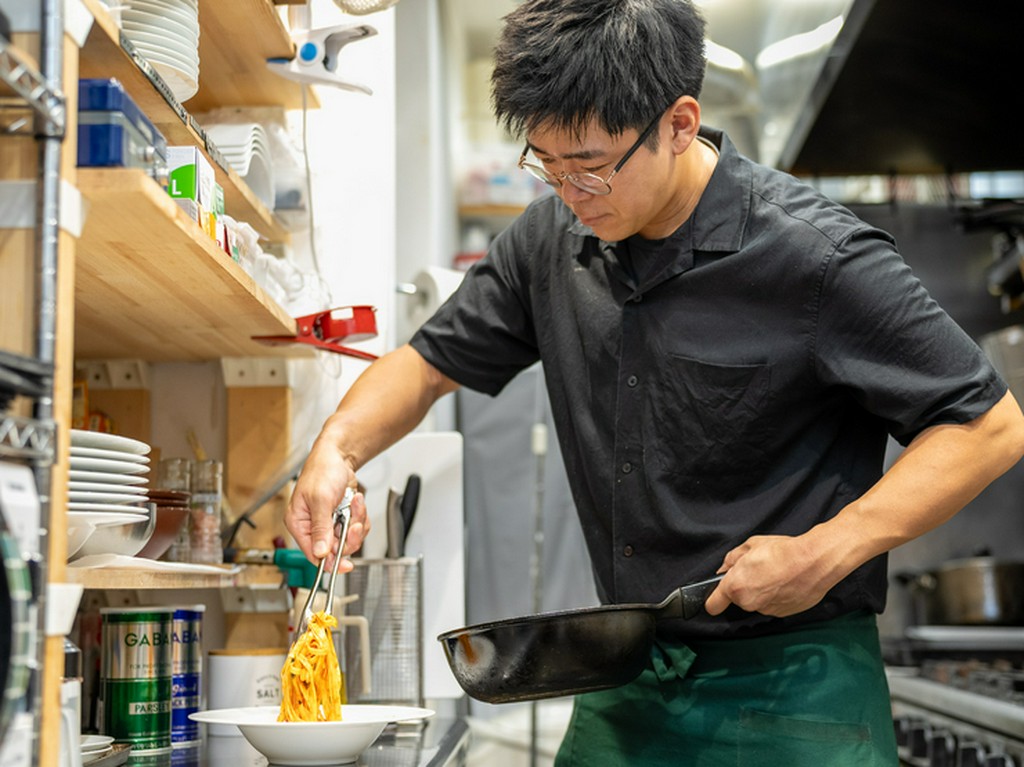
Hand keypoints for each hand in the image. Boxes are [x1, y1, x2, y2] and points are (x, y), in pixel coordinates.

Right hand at [286, 440, 369, 570]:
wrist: (338, 455)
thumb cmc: (322, 471)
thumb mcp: (320, 500)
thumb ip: (321, 528)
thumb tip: (320, 553)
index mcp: (299, 524)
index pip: (313, 554)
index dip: (330, 562)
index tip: (345, 566)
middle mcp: (312, 526)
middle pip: (335, 549)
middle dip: (348, 535)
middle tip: (353, 522)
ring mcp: (329, 523)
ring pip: (348, 539)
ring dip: (356, 522)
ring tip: (354, 503)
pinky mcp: (342, 517)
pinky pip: (356, 528)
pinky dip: (360, 516)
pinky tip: (356, 501)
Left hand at [703, 534, 840, 617]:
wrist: (814, 561)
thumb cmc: (783, 552)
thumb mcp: (750, 545)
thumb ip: (732, 559)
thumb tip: (725, 568)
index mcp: (736, 587)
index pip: (712, 605)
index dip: (712, 599)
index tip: (715, 595)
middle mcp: (749, 603)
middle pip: (738, 599)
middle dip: (743, 586)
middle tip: (756, 569)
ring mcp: (767, 610)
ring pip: (757, 603)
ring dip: (761, 592)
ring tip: (775, 574)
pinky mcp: (783, 614)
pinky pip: (773, 605)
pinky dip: (776, 597)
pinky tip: (785, 582)